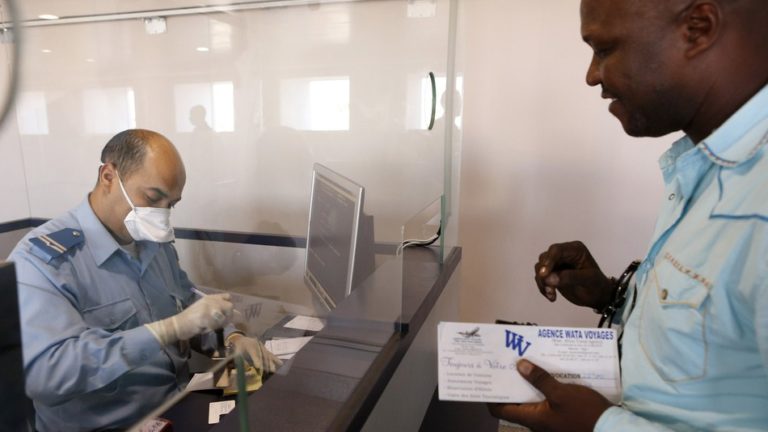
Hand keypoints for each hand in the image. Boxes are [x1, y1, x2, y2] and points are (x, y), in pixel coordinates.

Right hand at [145, 294, 233, 344]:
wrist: (177, 325)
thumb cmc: (191, 319)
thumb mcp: (205, 309)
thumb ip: (219, 309)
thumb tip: (236, 314)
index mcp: (210, 297)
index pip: (228, 297)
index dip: (228, 307)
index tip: (224, 314)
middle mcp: (210, 300)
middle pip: (230, 307)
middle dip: (228, 316)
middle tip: (220, 323)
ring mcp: (207, 307)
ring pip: (225, 315)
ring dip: (222, 322)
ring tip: (211, 326)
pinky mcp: (204, 316)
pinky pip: (217, 323)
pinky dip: (214, 327)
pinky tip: (206, 328)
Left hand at [227, 333, 281, 373]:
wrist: (242, 338)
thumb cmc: (239, 347)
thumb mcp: (237, 352)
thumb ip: (241, 360)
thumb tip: (246, 369)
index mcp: (250, 345)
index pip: (254, 353)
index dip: (256, 359)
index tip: (258, 366)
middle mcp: (257, 345)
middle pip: (263, 355)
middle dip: (265, 363)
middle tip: (267, 371)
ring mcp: (262, 347)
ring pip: (268, 355)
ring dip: (271, 363)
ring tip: (273, 370)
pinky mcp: (265, 349)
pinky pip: (270, 354)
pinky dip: (275, 359)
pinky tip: (281, 364)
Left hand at [487, 360, 612, 431]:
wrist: (611, 429)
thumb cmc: (584, 413)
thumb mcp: (561, 393)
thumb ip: (540, 380)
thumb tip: (519, 366)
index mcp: (532, 419)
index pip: (500, 410)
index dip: (491, 395)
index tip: (490, 377)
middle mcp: (536, 422)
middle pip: (515, 403)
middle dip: (511, 383)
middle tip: (508, 363)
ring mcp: (549, 421)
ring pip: (531, 400)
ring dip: (528, 384)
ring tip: (526, 363)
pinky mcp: (560, 417)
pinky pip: (545, 402)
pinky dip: (542, 388)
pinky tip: (547, 374)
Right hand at [534, 241, 613, 309]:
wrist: (598, 297)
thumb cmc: (597, 286)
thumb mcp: (587, 280)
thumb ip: (569, 277)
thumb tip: (549, 278)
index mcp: (575, 250)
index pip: (557, 250)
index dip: (548, 261)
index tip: (544, 275)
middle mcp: (564, 254)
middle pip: (545, 258)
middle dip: (544, 275)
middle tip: (550, 289)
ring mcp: (557, 263)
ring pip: (540, 268)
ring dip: (542, 283)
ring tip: (551, 295)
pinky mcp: (552, 273)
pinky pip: (541, 278)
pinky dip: (543, 287)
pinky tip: (551, 296)